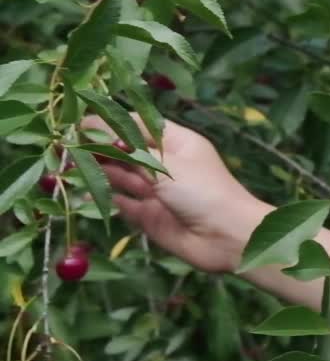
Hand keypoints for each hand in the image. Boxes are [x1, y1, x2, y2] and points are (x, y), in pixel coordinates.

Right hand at [79, 113, 270, 272]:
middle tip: (69, 145)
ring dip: (100, 171)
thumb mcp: (166, 165)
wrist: (228, 237)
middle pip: (127, 152)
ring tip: (72, 165)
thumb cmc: (204, 192)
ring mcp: (158, 192)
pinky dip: (106, 198)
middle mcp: (167, 166)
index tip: (82, 122)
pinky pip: (123, 204)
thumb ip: (128, 150)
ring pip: (122, 177)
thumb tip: (94, 127)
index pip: (139, 125)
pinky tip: (87, 192)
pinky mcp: (151, 217)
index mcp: (178, 143)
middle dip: (100, 148)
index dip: (111, 123)